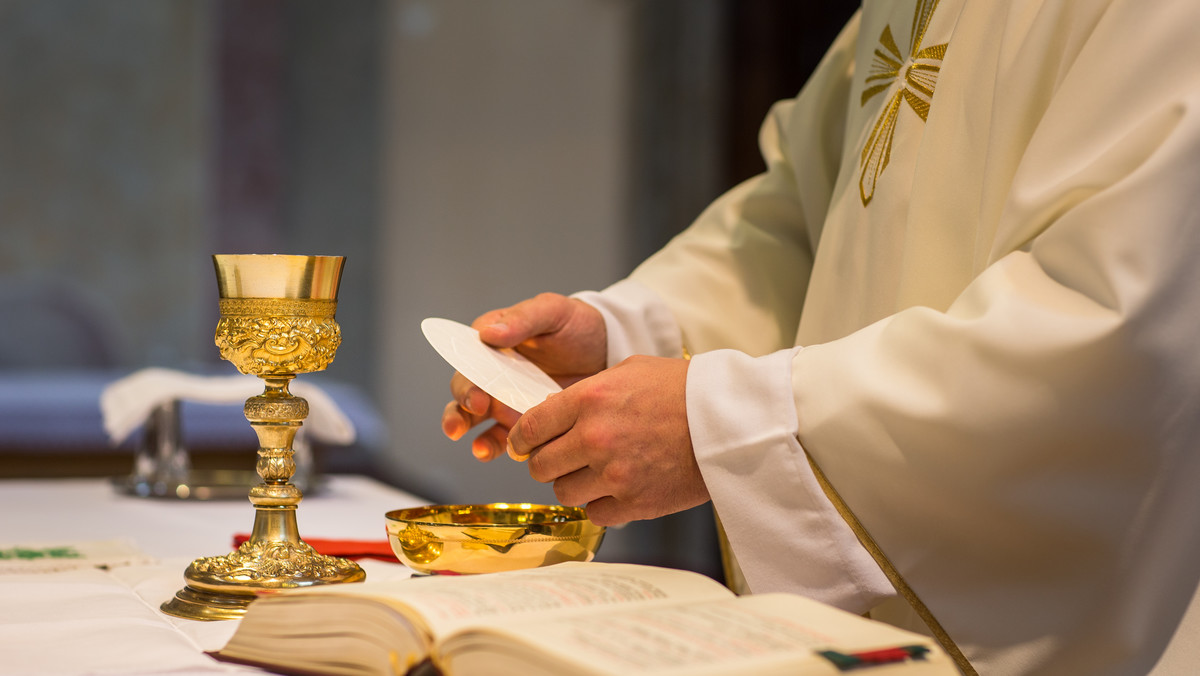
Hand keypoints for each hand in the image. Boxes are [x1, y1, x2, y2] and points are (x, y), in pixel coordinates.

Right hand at [441, 293, 607, 460]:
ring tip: (478, 447)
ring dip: (466, 429)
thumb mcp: (553, 311)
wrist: (608, 351)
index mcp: (493, 341)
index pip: (467, 358)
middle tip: (475, 413)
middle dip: (460, 407)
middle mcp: (492, 371)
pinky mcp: (520, 420)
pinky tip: (489, 451)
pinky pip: (498, 436)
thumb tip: (488, 333)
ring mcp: (504, 397)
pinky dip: (490, 446)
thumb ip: (522, 319)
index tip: (476, 395)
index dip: (466, 377)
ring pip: (472, 416)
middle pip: (464, 390)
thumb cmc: (577, 325)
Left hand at [507, 355, 708, 525]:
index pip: (530, 427)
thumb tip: (554, 410)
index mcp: (589, 400)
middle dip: (546, 462)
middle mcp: (595, 438)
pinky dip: (600, 503)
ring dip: (573, 484)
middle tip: (560, 458)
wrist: (730, 421)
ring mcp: (614, 474)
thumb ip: (587, 390)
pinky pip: (594, 512)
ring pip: (563, 492)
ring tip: (594, 473)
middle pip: (540, 465)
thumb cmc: (683, 390)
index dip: (521, 438)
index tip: (524, 444)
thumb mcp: (630, 370)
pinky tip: (615, 488)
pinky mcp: (634, 503)